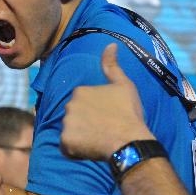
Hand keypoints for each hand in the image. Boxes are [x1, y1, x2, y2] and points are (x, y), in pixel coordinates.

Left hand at [61, 43, 155, 160]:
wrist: (130, 141)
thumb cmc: (129, 114)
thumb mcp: (124, 85)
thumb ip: (112, 66)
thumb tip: (111, 44)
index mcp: (80, 91)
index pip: (82, 102)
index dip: (95, 111)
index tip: (108, 116)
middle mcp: (69, 105)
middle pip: (74, 116)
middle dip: (85, 123)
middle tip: (104, 129)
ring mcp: (66, 124)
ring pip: (70, 131)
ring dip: (81, 136)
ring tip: (99, 139)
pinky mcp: (65, 142)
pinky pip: (67, 147)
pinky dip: (76, 150)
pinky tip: (92, 149)